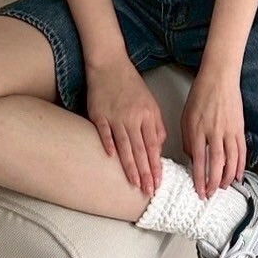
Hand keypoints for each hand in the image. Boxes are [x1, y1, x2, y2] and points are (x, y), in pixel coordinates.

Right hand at [85, 62, 166, 198]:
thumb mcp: (150, 103)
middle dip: (146, 173)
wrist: (110, 65)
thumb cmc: (131, 86)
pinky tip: (112, 158)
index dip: (156, 166)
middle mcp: (133, 117)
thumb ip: (156, 126)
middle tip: (149, 191)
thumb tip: (158, 148)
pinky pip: (104, 132)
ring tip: (134, 183)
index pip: (153, 146)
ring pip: (125, 146)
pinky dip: (108, 144)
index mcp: (148, 115)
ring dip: (130, 166)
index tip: (159, 182)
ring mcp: (115, 116)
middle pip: (141, 150)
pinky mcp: (99, 114)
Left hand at [181, 67, 246, 198]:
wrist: (219, 78)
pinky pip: (241, 151)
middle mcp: (214, 132)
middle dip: (213, 182)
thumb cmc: (200, 95)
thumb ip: (188, 139)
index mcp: (197, 129)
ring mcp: (229, 130)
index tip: (198, 191)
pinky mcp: (240, 128)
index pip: (199, 160)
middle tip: (211, 194)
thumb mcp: (186, 116)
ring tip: (224, 187)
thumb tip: (193, 158)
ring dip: (228, 176)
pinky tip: (239, 174)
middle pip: (216, 164)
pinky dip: (241, 165)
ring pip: (231, 160)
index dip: (199, 179)